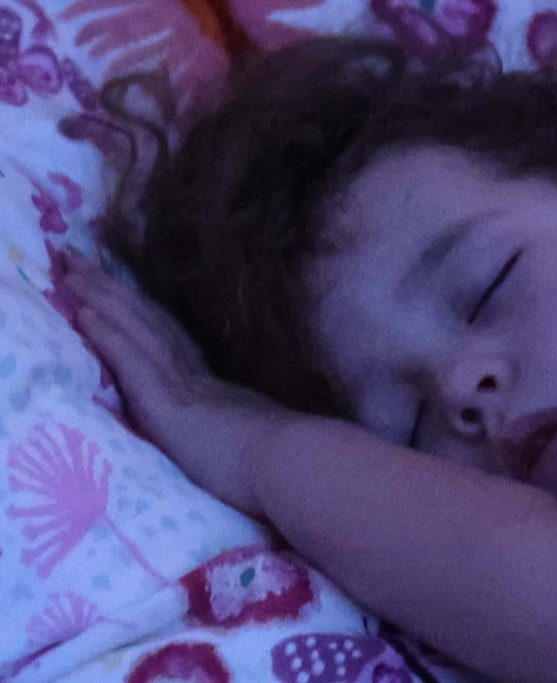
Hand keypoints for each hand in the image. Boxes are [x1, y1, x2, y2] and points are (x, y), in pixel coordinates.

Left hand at [61, 251, 294, 515]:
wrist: (293, 465)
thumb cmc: (281, 465)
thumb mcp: (254, 440)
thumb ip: (238, 429)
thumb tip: (241, 430)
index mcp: (213, 389)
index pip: (167, 342)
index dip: (140, 313)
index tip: (115, 288)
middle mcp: (195, 377)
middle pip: (146, 322)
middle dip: (111, 290)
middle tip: (76, 258)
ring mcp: (182, 386)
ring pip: (135, 330)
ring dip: (101, 299)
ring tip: (70, 270)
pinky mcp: (168, 402)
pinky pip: (132, 360)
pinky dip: (107, 334)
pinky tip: (84, 312)